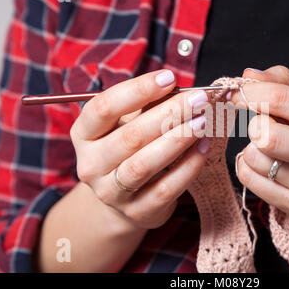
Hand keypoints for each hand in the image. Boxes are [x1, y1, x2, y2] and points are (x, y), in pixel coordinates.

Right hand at [70, 69, 210, 229]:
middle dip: (170, 114)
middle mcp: (91, 165)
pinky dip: (188, 166)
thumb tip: (186, 90)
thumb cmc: (129, 150)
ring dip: (178, 140)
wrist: (124, 198)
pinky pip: (166, 188)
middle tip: (199, 99)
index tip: (169, 77)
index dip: (138, 90)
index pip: (104, 108)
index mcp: (84, 135)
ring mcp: (112, 192)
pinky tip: (203, 147)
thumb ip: (149, 106)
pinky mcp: (138, 211)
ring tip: (203, 122)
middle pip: (130, 136)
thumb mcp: (128, 124)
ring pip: (145, 164)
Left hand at [233, 66, 288, 247]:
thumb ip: (287, 84)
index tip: (239, 93)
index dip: (251, 93)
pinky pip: (251, 181)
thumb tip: (248, 75)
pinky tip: (263, 162)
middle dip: (255, 124)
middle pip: (266, 136)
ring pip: (255, 159)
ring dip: (252, 147)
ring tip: (269, 146)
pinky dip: (247, 166)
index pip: (282, 100)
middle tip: (262, 124)